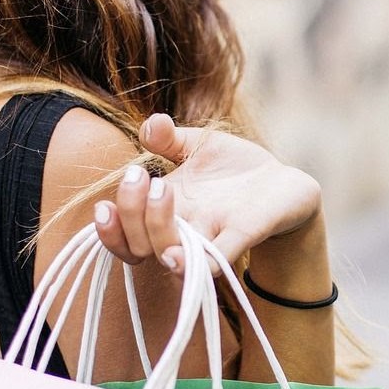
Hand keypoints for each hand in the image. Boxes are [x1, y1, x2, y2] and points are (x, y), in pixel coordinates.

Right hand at [91, 114, 322, 272]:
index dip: (108, 229)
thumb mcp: (199, 146)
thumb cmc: (234, 169)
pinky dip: (196, 263)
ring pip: (170, 253)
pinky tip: (177, 257)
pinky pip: (214, 261)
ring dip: (156, 227)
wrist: (283, 184)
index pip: (124, 234)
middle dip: (131, 212)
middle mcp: (183, 230)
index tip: (104, 206)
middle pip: (139, 244)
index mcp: (165, 210)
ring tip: (161, 190)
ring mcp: (210, 237)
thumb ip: (169, 138)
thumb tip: (150, 125)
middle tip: (141, 176)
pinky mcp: (242, 237)